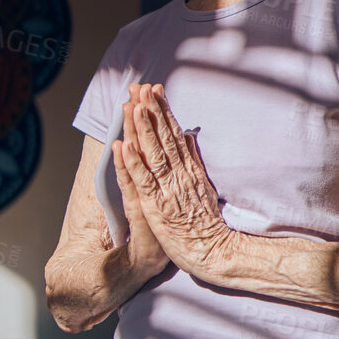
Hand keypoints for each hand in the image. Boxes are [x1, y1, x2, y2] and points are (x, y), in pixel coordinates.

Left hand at [114, 82, 235, 283]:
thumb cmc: (207, 223)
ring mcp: (168, 190)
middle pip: (163, 137)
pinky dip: (132, 162)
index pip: (175, 134)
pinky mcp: (156, 207)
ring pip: (152, 153)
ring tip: (132, 105)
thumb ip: (195, 161)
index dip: (163, 110)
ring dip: (142, 129)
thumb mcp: (204, 185)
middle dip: (151, 110)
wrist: (215, 252)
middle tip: (140, 86)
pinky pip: (142, 181)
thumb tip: (190, 135)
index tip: (154, 89)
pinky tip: (123, 145)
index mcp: (189, 169)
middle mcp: (179, 175)